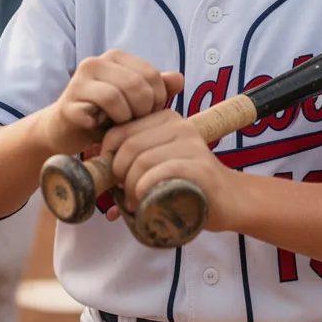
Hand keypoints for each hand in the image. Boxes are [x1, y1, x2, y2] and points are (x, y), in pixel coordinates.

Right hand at [37, 50, 183, 156]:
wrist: (65, 131)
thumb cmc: (106, 114)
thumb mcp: (136, 100)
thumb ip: (158, 88)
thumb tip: (180, 79)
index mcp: (116, 57)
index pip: (151, 74)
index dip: (158, 98)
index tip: (151, 113)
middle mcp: (96, 63)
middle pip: (136, 84)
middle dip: (143, 109)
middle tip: (138, 123)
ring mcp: (79, 81)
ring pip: (117, 96)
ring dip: (126, 118)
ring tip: (122, 126)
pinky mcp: (68, 103)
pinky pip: (96, 113)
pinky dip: (106, 125)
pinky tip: (103, 128)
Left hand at [102, 109, 237, 231]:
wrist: (228, 199)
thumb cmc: (185, 181)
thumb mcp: (159, 158)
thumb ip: (133, 154)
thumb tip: (93, 159)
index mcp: (166, 118)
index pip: (121, 129)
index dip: (108, 154)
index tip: (112, 175)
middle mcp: (179, 125)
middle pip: (129, 145)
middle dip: (118, 173)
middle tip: (122, 192)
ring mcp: (191, 145)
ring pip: (141, 161)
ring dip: (130, 187)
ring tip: (133, 201)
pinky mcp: (198, 167)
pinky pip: (158, 174)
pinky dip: (143, 191)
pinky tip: (144, 202)